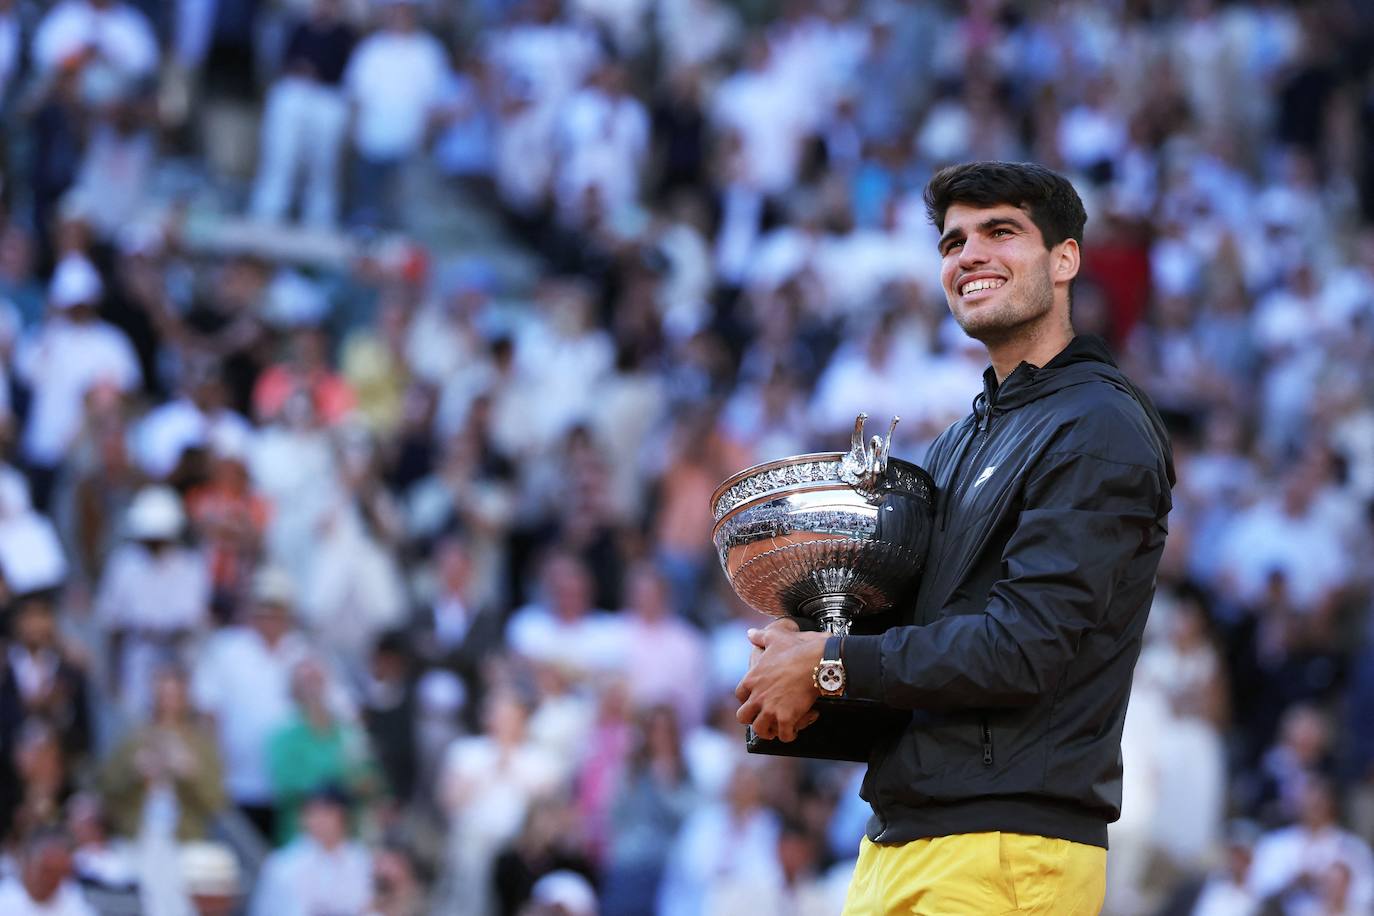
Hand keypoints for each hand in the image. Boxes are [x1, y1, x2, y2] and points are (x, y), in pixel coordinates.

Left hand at [735, 627, 826, 741]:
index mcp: (752, 679)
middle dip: (753, 719)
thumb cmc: (798, 649)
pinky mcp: (786, 718)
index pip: (740, 695)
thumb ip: (760, 637)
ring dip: (770, 730)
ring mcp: (770, 709)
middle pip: (743, 717)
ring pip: (760, 730)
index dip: (748, 699)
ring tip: (779, 726)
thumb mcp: (775, 638)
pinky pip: (783, 735)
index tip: (757, 699)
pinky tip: (795, 728)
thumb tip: (750, 633)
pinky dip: (790, 734)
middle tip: (765, 716)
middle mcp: (757, 696)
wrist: (818, 662)